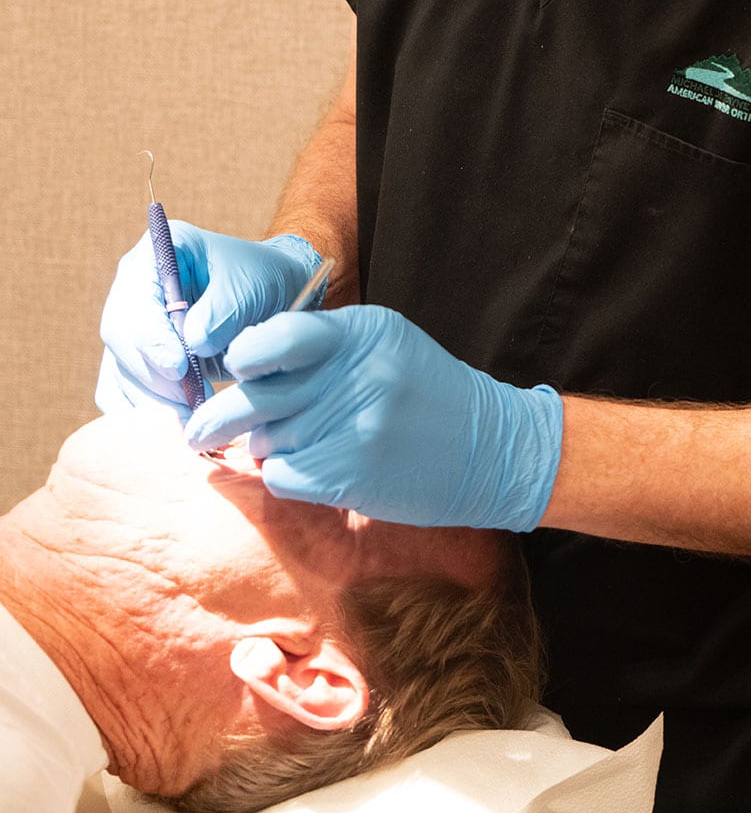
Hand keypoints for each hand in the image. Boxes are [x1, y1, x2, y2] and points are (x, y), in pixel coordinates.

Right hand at [97, 227, 323, 417]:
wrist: (273, 298)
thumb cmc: (263, 280)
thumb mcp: (252, 284)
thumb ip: (224, 308)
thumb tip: (192, 343)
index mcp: (154, 257)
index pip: (133, 301)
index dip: (150, 339)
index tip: (178, 369)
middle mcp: (133, 291)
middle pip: (120, 340)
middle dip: (153, 378)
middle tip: (190, 407)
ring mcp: (132, 328)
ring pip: (120, 372)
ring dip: (150, 404)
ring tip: (190, 425)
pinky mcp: (138, 361)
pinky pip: (123, 392)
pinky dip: (143, 416)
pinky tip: (172, 432)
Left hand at [181, 305, 563, 530]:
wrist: (491, 448)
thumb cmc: (425, 394)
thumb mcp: (383, 347)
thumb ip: (321, 348)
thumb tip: (240, 364)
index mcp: (360, 334)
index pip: (277, 336)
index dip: (243, 356)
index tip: (233, 371)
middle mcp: (355, 374)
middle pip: (257, 396)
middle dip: (220, 417)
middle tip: (197, 430)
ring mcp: (355, 425)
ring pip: (266, 440)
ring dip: (268, 448)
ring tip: (299, 447)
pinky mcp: (354, 472)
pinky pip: (282, 477)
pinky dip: (285, 478)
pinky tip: (310, 472)